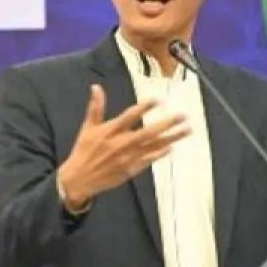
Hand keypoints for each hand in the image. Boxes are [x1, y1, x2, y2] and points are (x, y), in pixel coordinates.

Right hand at [57, 84, 189, 208]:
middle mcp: (121, 143)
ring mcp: (128, 157)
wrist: (79, 179)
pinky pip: (148, 160)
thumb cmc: (84, 150)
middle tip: (183, 116)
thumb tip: (96, 87)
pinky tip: (171, 147)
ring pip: (153, 146)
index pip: (130, 116)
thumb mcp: (88, 127)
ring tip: (186, 130)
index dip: (144, 107)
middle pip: (148, 132)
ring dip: (171, 137)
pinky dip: (160, 154)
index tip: (158, 99)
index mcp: (110, 131)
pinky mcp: (130, 169)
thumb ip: (95, 107)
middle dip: (167, 123)